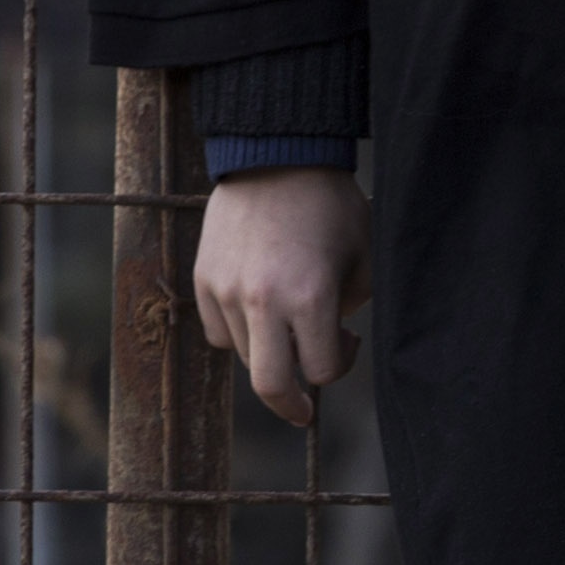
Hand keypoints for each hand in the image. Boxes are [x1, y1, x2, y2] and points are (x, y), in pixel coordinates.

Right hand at [191, 167, 369, 422]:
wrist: (276, 154)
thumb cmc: (331, 207)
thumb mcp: (361, 259)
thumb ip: (349, 310)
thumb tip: (331, 347)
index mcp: (310, 297)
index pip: (321, 371)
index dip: (340, 363)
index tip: (347, 341)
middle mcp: (263, 300)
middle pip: (270, 387)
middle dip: (291, 405)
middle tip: (303, 409)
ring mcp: (226, 290)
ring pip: (246, 356)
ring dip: (271, 353)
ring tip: (289, 324)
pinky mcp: (203, 278)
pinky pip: (219, 330)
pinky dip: (240, 330)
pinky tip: (260, 305)